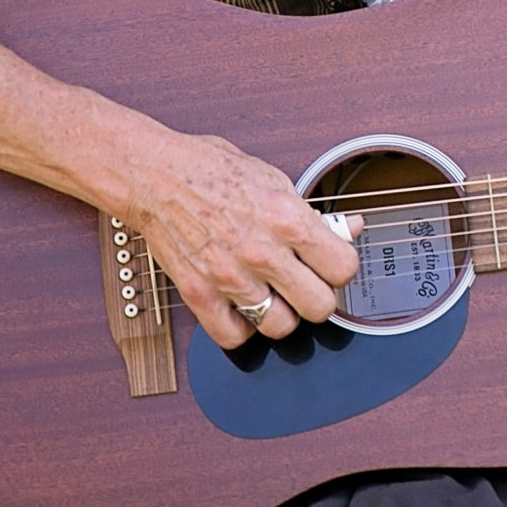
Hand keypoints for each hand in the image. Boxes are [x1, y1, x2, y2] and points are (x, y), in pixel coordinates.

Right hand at [118, 132, 362, 349]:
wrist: (156, 176)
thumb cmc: (211, 170)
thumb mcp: (274, 179)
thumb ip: (312, 214)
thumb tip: (350, 229)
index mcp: (287, 219)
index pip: (344, 269)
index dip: (340, 268)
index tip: (331, 264)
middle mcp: (262, 252)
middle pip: (319, 307)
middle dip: (317, 296)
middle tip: (306, 283)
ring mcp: (230, 277)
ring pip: (281, 326)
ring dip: (281, 313)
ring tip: (272, 293)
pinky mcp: (199, 294)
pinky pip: (234, 337)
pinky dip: (242, 327)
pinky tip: (242, 306)